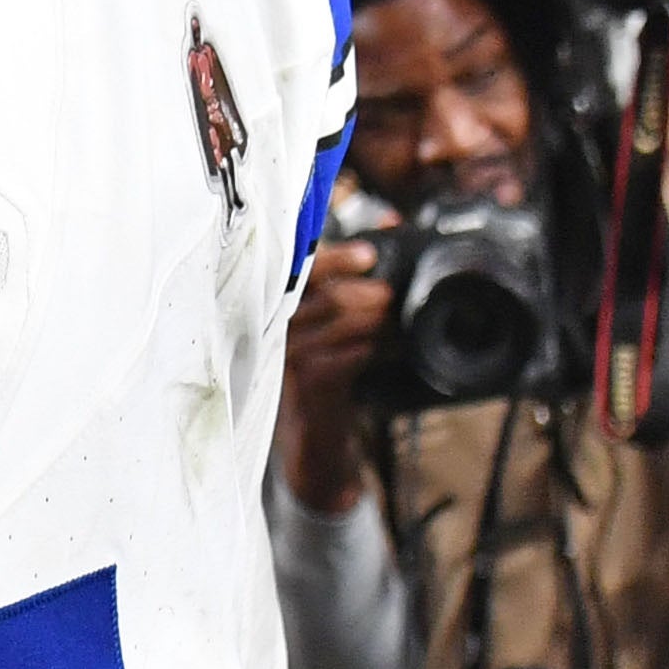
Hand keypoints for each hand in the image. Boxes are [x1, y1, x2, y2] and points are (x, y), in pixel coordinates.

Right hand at [279, 240, 384, 509]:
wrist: (314, 444)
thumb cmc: (325, 376)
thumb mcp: (332, 324)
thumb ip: (351, 278)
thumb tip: (388, 225)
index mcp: (278, 307)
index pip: (300, 269)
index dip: (335, 259)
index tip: (369, 255)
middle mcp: (275, 327)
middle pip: (325, 292)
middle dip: (366, 292)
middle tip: (390, 297)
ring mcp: (287, 356)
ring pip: (339, 320)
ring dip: (376, 320)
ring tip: (393, 325)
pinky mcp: (305, 383)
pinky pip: (347, 354)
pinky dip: (373, 350)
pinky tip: (385, 351)